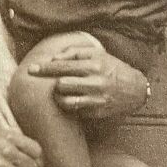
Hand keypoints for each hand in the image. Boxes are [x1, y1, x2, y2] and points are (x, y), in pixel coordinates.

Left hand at [27, 42, 148, 119]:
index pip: (62, 66)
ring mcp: (96, 100)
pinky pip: (75, 112)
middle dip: (54, 83)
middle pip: (61, 84)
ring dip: (59, 97)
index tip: (31, 69)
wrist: (136, 89)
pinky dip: (70, 107)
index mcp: (94, 65)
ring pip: (65, 101)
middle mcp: (95, 83)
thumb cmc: (112, 68)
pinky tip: (74, 101)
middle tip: (56, 82)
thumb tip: (54, 58)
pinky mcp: (97, 113)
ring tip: (62, 93)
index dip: (44, 68)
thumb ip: (74, 52)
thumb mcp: (98, 53)